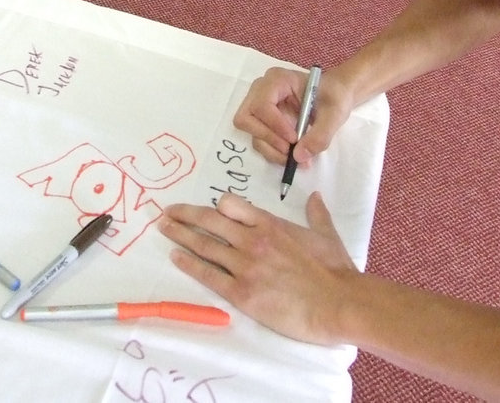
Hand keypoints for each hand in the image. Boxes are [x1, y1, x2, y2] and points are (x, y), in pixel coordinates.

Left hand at [159, 192, 357, 344]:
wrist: (336, 303)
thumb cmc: (335, 271)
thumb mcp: (327, 235)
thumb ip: (317, 214)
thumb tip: (315, 197)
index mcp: (270, 224)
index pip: (231, 205)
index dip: (216, 206)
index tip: (207, 208)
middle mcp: (253, 239)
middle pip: (210, 221)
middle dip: (185, 215)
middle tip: (167, 212)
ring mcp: (245, 265)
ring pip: (204, 245)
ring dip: (180, 235)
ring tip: (163, 228)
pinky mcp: (241, 292)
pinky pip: (208, 274)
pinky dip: (189, 264)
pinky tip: (176, 257)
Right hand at [232, 66, 355, 164]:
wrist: (335, 94)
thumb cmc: (334, 96)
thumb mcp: (334, 114)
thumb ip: (319, 136)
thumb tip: (299, 157)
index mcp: (278, 80)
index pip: (262, 104)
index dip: (275, 125)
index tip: (294, 139)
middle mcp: (262, 90)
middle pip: (246, 118)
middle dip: (267, 138)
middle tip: (290, 150)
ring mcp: (259, 105)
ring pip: (251, 132)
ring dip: (271, 149)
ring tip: (296, 158)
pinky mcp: (263, 120)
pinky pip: (259, 138)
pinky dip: (273, 151)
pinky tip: (292, 156)